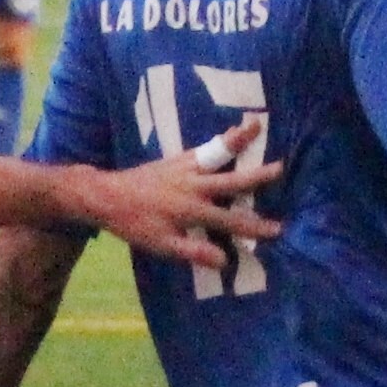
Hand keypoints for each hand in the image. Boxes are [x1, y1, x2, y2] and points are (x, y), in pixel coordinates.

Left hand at [80, 114, 282, 268]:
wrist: (106, 196)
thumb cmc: (134, 224)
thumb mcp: (161, 245)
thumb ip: (193, 252)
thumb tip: (225, 260)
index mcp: (191, 210)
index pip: (230, 221)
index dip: (254, 227)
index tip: (278, 230)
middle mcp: (192, 185)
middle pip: (231, 181)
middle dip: (257, 176)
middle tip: (281, 167)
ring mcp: (184, 168)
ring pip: (216, 154)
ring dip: (237, 141)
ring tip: (255, 125)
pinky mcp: (176, 159)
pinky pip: (203, 148)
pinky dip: (219, 140)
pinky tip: (231, 131)